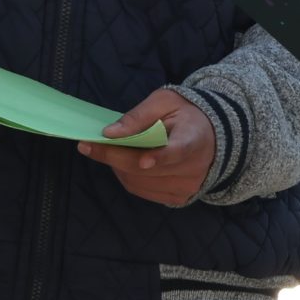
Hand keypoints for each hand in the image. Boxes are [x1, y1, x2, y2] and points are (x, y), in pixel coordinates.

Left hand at [80, 88, 214, 205]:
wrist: (212, 136)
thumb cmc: (185, 114)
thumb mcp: (165, 102)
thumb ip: (138, 116)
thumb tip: (110, 133)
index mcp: (194, 139)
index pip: (178, 151)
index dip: (160, 157)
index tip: (143, 160)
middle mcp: (193, 169)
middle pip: (147, 170)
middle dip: (114, 157)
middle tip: (88, 145)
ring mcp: (186, 187)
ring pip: (140, 182)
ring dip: (117, 167)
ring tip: (107, 150)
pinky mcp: (178, 198)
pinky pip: (142, 190)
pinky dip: (127, 176)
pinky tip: (122, 161)